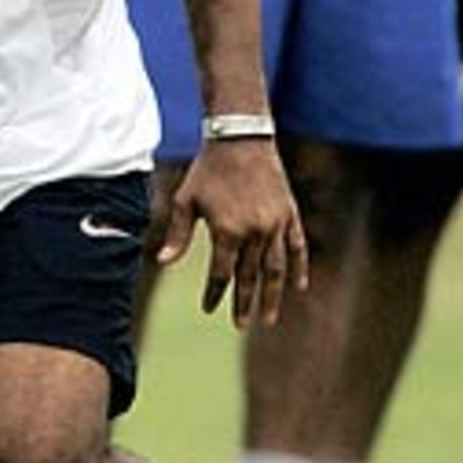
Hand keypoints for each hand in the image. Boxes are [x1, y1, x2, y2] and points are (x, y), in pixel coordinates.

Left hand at [155, 141, 308, 327]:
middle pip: (250, 277)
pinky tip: (299, 287)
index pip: (222, 274)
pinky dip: (298, 267)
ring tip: (269, 318)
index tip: (209, 308)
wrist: (240, 138)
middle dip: (244, 303)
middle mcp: (255, 232)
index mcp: (228, 231)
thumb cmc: (207, 170)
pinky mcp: (289, 214)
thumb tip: (162, 263)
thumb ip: (178, 234)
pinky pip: (297, 247)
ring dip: (273, 295)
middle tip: (241, 324)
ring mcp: (276, 224)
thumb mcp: (186, 201)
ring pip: (276, 269)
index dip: (215, 293)